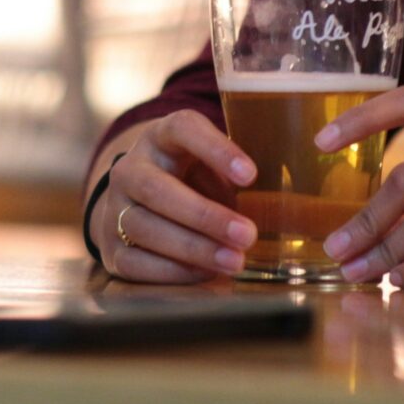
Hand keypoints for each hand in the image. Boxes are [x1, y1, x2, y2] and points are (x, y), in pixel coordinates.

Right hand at [87, 111, 258, 283]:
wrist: (139, 204)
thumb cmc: (192, 181)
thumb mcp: (212, 166)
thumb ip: (239, 177)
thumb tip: (293, 207)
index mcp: (161, 137)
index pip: (182, 129)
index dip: (215, 149)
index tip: (251, 174)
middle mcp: (130, 168)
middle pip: (156, 188)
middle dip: (204, 216)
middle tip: (247, 234)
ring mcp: (114, 207)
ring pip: (143, 227)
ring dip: (193, 248)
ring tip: (234, 261)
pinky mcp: (109, 245)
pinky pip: (134, 262)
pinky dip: (172, 271)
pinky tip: (207, 275)